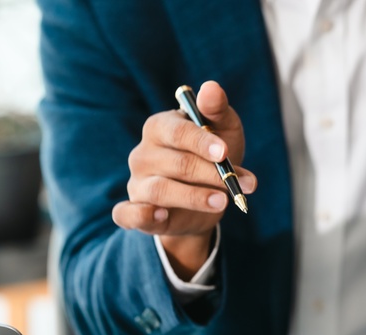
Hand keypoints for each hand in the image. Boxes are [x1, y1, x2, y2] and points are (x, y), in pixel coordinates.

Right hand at [112, 81, 257, 278]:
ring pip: (160, 191)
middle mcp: (143, 154)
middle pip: (176, 164)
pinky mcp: (134, 211)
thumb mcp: (224, 131)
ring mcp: (137, 183)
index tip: (225, 153)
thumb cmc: (215, 157)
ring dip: (194, 197)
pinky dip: (140, 215)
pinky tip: (161, 216)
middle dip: (211, 174)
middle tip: (238, 184)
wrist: (211, 198)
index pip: (178, 132)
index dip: (202, 142)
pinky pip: (127, 214)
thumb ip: (217, 109)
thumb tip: (211, 88)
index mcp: (160, 127)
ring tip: (223, 202)